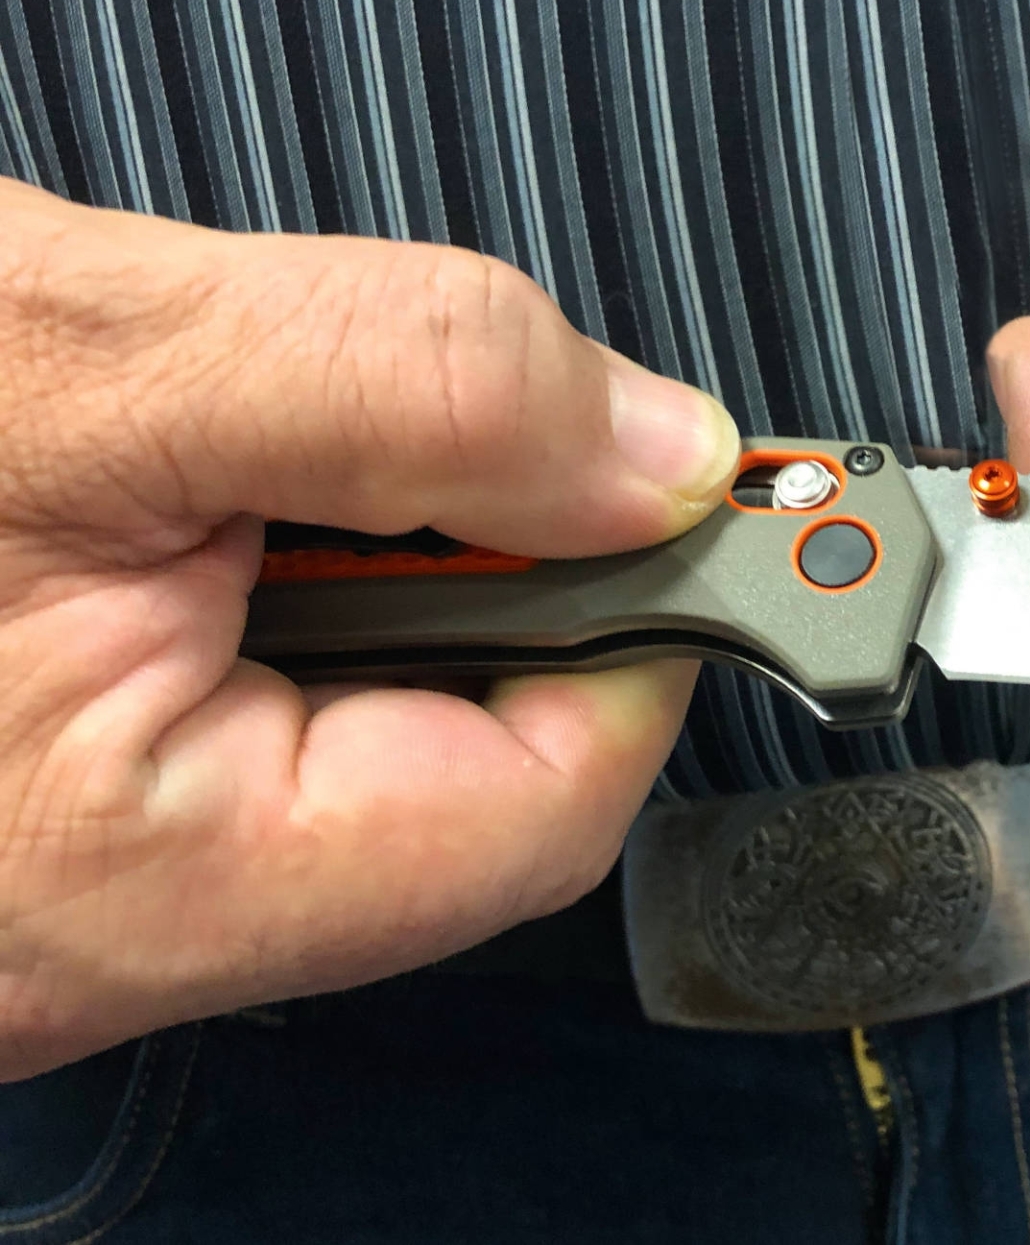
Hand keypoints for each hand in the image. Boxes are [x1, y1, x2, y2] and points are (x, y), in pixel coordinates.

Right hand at [0, 181, 738, 1078]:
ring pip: (332, 736)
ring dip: (350, 563)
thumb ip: (417, 392)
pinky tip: (160, 497)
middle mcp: (93, 938)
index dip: (649, 636)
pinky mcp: (23, 826)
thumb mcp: (88, 360)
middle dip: (486, 579)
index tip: (693, 510)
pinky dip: (248, 583)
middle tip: (444, 434)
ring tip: (215, 445)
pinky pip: (216, 716)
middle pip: (446, 777)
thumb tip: (657, 456)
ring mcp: (53, 895)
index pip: (534, 806)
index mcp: (125, 881)